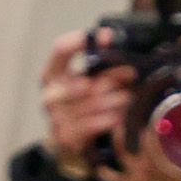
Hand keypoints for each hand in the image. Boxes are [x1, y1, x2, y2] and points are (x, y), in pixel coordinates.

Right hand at [40, 32, 134, 180]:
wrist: (68, 144)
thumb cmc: (79, 105)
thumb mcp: (84, 80)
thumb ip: (96, 62)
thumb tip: (109, 36)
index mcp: (51, 74)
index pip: (60, 50)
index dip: (81, 41)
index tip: (106, 37)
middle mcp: (50, 93)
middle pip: (84, 79)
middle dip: (111, 77)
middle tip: (131, 73)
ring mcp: (56, 116)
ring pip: (92, 103)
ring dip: (114, 100)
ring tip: (129, 97)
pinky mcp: (65, 136)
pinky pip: (92, 124)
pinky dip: (109, 119)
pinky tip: (119, 116)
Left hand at [119, 104, 180, 180]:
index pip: (167, 155)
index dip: (152, 135)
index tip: (147, 114)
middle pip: (141, 159)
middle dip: (130, 134)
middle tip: (125, 109)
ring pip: (130, 170)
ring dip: (119, 148)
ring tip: (115, 125)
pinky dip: (113, 174)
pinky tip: (102, 160)